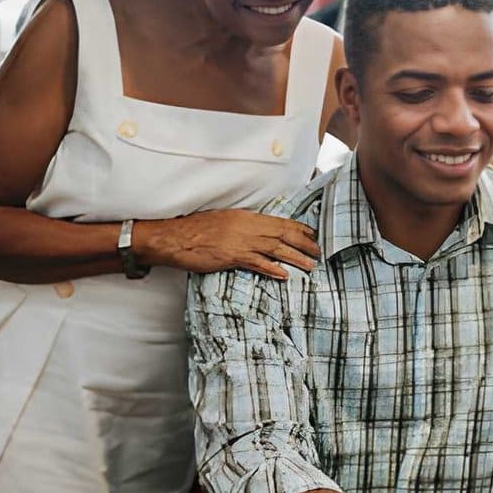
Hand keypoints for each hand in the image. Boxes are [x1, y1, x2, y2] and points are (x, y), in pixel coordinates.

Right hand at [137, 210, 320, 279]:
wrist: (174, 237)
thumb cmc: (195, 230)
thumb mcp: (224, 221)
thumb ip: (243, 226)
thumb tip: (258, 233)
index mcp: (246, 216)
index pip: (279, 221)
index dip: (299, 228)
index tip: (313, 234)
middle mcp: (247, 226)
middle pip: (283, 234)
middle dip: (304, 244)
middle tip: (319, 252)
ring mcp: (240, 241)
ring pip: (276, 249)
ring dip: (296, 258)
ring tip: (310, 266)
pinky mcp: (232, 256)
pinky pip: (257, 263)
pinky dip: (272, 269)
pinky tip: (285, 276)